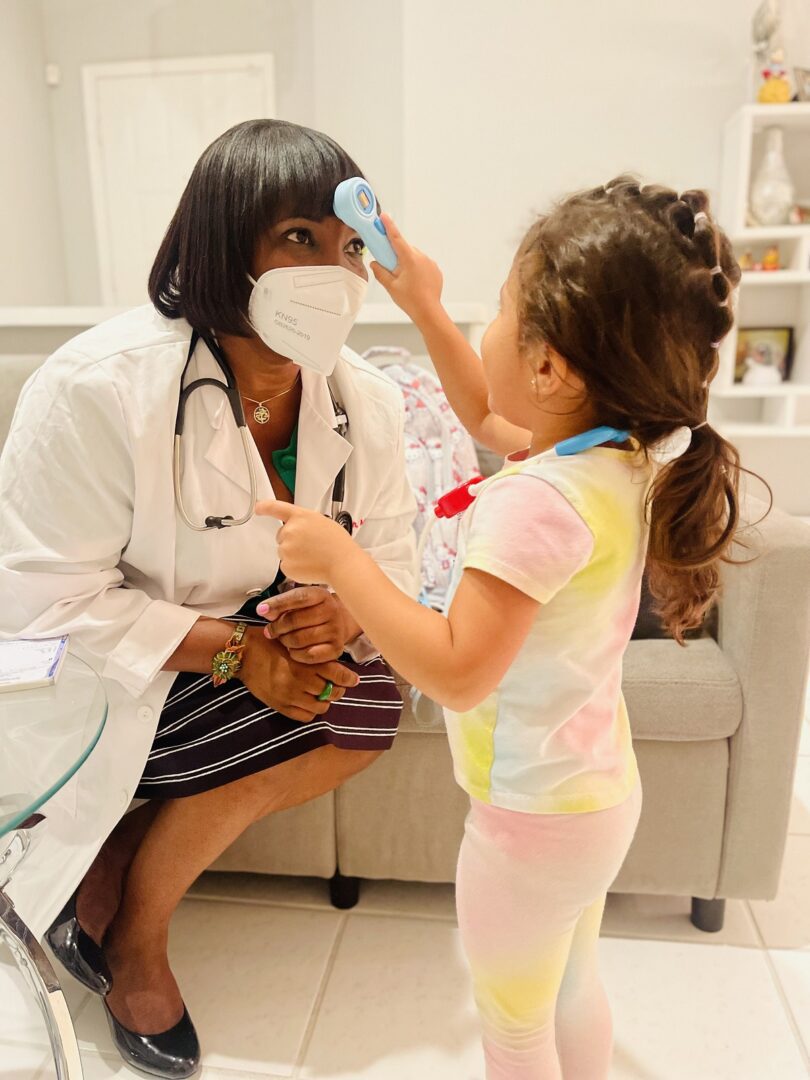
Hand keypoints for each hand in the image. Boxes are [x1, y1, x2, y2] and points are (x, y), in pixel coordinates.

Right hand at [239, 629, 359, 723]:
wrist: (245, 653)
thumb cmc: (272, 644)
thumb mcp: (296, 644)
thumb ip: (315, 656)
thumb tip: (338, 669)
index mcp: (306, 661)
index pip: (337, 674)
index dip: (349, 678)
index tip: (354, 679)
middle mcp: (300, 679)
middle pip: (331, 692)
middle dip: (338, 690)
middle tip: (337, 687)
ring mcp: (289, 694)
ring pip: (320, 706)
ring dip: (324, 702)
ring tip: (322, 696)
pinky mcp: (279, 705)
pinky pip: (304, 716)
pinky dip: (311, 712)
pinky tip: (309, 704)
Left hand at [255, 500, 356, 585]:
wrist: (343, 564)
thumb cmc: (338, 545)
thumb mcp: (323, 522)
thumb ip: (305, 523)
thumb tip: (299, 529)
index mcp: (300, 517)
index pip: (276, 508)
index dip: (264, 507)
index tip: (258, 507)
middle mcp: (290, 531)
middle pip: (282, 535)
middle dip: (292, 541)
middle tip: (311, 546)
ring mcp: (286, 548)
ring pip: (284, 552)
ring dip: (295, 555)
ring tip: (314, 556)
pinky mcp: (286, 565)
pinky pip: (286, 565)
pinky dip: (296, 567)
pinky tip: (310, 565)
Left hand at [257, 586, 362, 664]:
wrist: (339, 623)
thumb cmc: (314, 611)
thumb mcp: (300, 601)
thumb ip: (282, 604)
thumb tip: (263, 611)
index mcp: (321, 595)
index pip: (297, 598)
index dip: (277, 604)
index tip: (260, 610)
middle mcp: (332, 611)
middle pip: (294, 620)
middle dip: (277, 627)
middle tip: (271, 630)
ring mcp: (335, 631)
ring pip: (299, 639)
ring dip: (285, 641)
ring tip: (283, 639)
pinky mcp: (336, 649)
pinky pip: (308, 655)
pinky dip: (295, 654)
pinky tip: (293, 649)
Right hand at [371, 213, 443, 324]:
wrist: (429, 312)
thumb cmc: (410, 300)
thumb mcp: (391, 286)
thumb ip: (380, 272)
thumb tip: (374, 263)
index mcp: (410, 259)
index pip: (397, 238)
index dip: (389, 226)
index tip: (383, 216)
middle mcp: (422, 257)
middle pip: (406, 249)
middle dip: (397, 254)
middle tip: (392, 267)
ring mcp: (431, 263)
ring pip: (415, 257)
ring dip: (408, 262)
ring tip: (406, 280)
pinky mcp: (436, 270)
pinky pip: (424, 264)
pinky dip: (417, 269)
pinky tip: (415, 283)